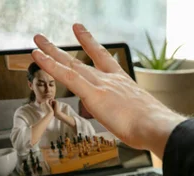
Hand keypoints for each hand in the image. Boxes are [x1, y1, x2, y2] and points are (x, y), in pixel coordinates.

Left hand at [31, 24, 185, 157]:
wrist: (155, 126)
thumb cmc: (152, 126)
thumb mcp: (142, 116)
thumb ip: (134, 116)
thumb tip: (138, 127)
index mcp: (123, 83)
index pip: (103, 59)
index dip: (90, 43)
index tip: (81, 31)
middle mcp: (110, 80)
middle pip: (81, 60)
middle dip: (63, 50)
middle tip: (48, 40)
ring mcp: (101, 85)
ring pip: (71, 65)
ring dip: (52, 52)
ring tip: (38, 41)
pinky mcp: (93, 95)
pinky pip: (67, 76)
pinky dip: (51, 65)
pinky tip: (38, 56)